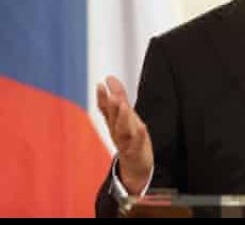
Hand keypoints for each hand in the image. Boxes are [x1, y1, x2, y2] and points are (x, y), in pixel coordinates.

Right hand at [97, 76, 153, 194]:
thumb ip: (118, 97)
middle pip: (113, 118)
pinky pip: (136, 144)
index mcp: (113, 123)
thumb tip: (109, 78)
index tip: (101, 84)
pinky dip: (138, 136)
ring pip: (122, 130)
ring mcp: (125, 143)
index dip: (102, 97)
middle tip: (112, 95)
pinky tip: (141, 127)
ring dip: (122, 118)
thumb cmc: (129, 138)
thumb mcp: (123, 117)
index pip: (105, 109)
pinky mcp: (135, 153)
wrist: (134, 168)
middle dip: (111, 107)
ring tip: (124, 106)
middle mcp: (116, 132)